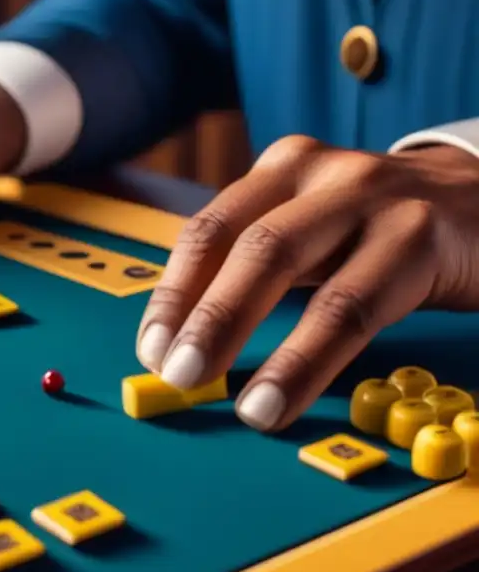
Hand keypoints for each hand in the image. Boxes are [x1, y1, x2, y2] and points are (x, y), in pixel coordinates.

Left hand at [135, 135, 478, 431]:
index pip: (209, 229)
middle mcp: (319, 175)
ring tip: (212, 392)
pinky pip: (350, 306)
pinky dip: (305, 360)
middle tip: (172, 372)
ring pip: (288, 265)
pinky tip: (276, 399)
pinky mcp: (421, 238)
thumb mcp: (317, 230)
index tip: (149, 348)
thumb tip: (185, 339)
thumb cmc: (383, 229)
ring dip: (240, 332)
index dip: (173, 292)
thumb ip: (261, 268)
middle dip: (199, 313)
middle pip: (243, 244)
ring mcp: (372, 199)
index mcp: (282, 172)